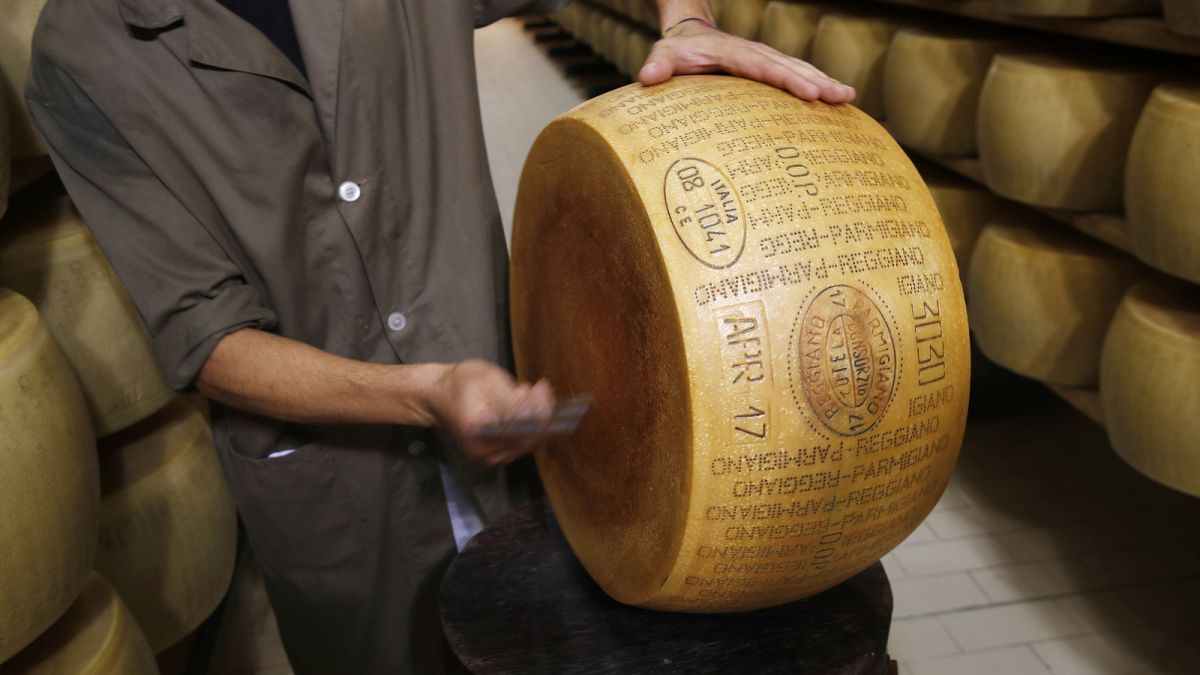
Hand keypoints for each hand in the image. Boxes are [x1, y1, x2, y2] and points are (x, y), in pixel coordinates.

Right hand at [425, 359, 555, 466]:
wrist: (439, 397)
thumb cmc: (459, 384)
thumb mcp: (486, 379)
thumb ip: (511, 399)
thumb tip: (536, 412)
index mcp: (478, 430)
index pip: (522, 428)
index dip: (540, 409)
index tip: (542, 387)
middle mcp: (484, 451)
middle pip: (529, 439)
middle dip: (542, 412)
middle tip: (540, 388)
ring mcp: (490, 457)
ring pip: (529, 442)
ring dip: (536, 418)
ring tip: (528, 393)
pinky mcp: (496, 456)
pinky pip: (522, 443)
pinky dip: (529, 425)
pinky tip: (522, 406)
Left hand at [638, 20, 855, 102]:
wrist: (688, 36)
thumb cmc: (677, 52)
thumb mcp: (664, 55)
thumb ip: (659, 65)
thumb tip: (647, 77)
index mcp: (734, 52)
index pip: (764, 67)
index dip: (787, 79)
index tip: (809, 92)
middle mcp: (755, 53)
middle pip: (790, 67)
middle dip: (816, 81)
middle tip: (841, 97)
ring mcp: (765, 60)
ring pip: (799, 68)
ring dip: (824, 82)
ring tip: (848, 98)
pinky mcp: (770, 69)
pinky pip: (796, 75)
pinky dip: (817, 85)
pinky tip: (837, 101)